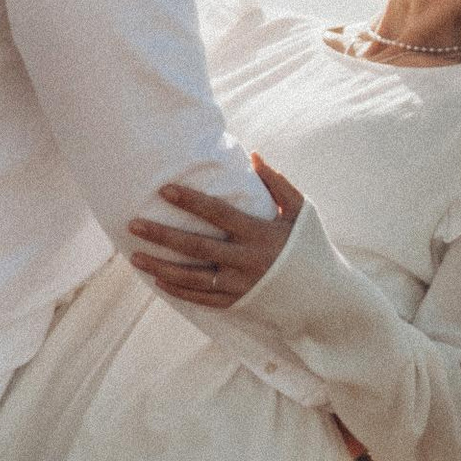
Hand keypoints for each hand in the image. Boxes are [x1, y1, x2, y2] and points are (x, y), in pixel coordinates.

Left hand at [126, 156, 304, 308]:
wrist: (327, 298)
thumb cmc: (313, 248)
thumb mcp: (302, 212)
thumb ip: (278, 183)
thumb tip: (253, 155)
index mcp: (261, 234)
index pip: (218, 214)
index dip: (191, 201)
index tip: (164, 189)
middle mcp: (247, 261)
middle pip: (196, 247)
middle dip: (162, 236)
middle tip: (133, 224)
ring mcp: (241, 286)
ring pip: (192, 278)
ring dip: (160, 266)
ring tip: (134, 255)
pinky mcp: (238, 305)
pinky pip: (202, 299)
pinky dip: (178, 290)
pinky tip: (157, 279)